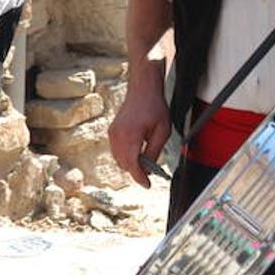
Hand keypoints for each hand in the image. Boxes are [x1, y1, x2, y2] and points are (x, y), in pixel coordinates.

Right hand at [108, 67, 171, 188]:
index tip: (147, 185)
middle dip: (136, 172)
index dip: (140, 178)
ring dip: (130, 164)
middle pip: (124, 164)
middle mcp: (118, 135)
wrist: (142, 90)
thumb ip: (155, 151)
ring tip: (144, 163)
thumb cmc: (154, 107)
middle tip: (149, 174)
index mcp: (131, 136)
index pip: (132, 164)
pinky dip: (124, 156)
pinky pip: (116, 151)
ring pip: (118, 159)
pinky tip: (136, 154)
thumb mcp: (162, 131)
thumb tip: (149, 168)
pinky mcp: (112, 131)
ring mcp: (113, 133)